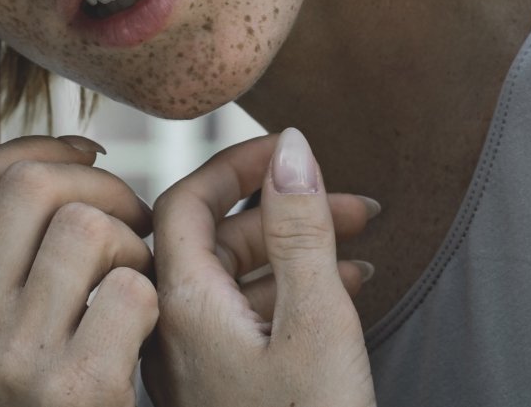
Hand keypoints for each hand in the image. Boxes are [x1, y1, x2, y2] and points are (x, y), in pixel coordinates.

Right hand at [0, 134, 156, 406]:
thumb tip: (67, 151)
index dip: (27, 148)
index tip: (79, 154)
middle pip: (28, 187)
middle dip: (98, 184)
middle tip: (130, 218)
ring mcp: (11, 360)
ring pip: (87, 227)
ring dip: (130, 244)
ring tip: (135, 281)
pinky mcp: (74, 389)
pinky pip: (132, 288)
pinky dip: (153, 300)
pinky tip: (145, 331)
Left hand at [145, 129, 378, 406]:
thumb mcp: (317, 321)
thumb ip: (300, 231)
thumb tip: (289, 148)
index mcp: (184, 307)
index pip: (185, 202)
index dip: (237, 164)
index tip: (291, 149)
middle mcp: (173, 334)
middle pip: (215, 239)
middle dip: (285, 211)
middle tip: (351, 206)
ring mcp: (192, 368)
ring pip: (234, 281)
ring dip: (295, 253)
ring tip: (358, 246)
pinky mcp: (218, 393)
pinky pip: (242, 322)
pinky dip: (290, 296)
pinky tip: (342, 291)